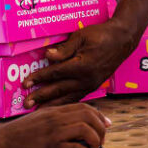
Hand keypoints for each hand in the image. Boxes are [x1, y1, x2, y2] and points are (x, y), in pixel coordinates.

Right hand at [0, 103, 110, 147]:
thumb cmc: (19, 134)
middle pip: (89, 117)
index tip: (106, 126)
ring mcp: (54, 134)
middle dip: (101, 129)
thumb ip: (56, 117)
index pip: (85, 108)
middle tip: (102, 141)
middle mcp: (56, 119)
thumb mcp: (39, 118)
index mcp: (54, 111)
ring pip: (86, 131)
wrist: (0, 144)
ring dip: (96, 142)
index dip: (99, 116)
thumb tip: (74, 122)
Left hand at [23, 19, 138, 107]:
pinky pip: (77, 98)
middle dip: (41, 97)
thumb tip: (47, 56)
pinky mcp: (94, 86)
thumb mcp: (81, 36)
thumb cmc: (101, 35)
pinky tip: (57, 108)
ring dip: (52, 105)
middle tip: (25, 104)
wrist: (122, 39)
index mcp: (82, 65)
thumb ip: (64, 49)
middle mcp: (86, 79)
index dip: (39, 78)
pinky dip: (65, 104)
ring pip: (68, 98)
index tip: (24, 84)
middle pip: (59, 90)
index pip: (55, 73)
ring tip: (38, 111)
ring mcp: (91, 84)